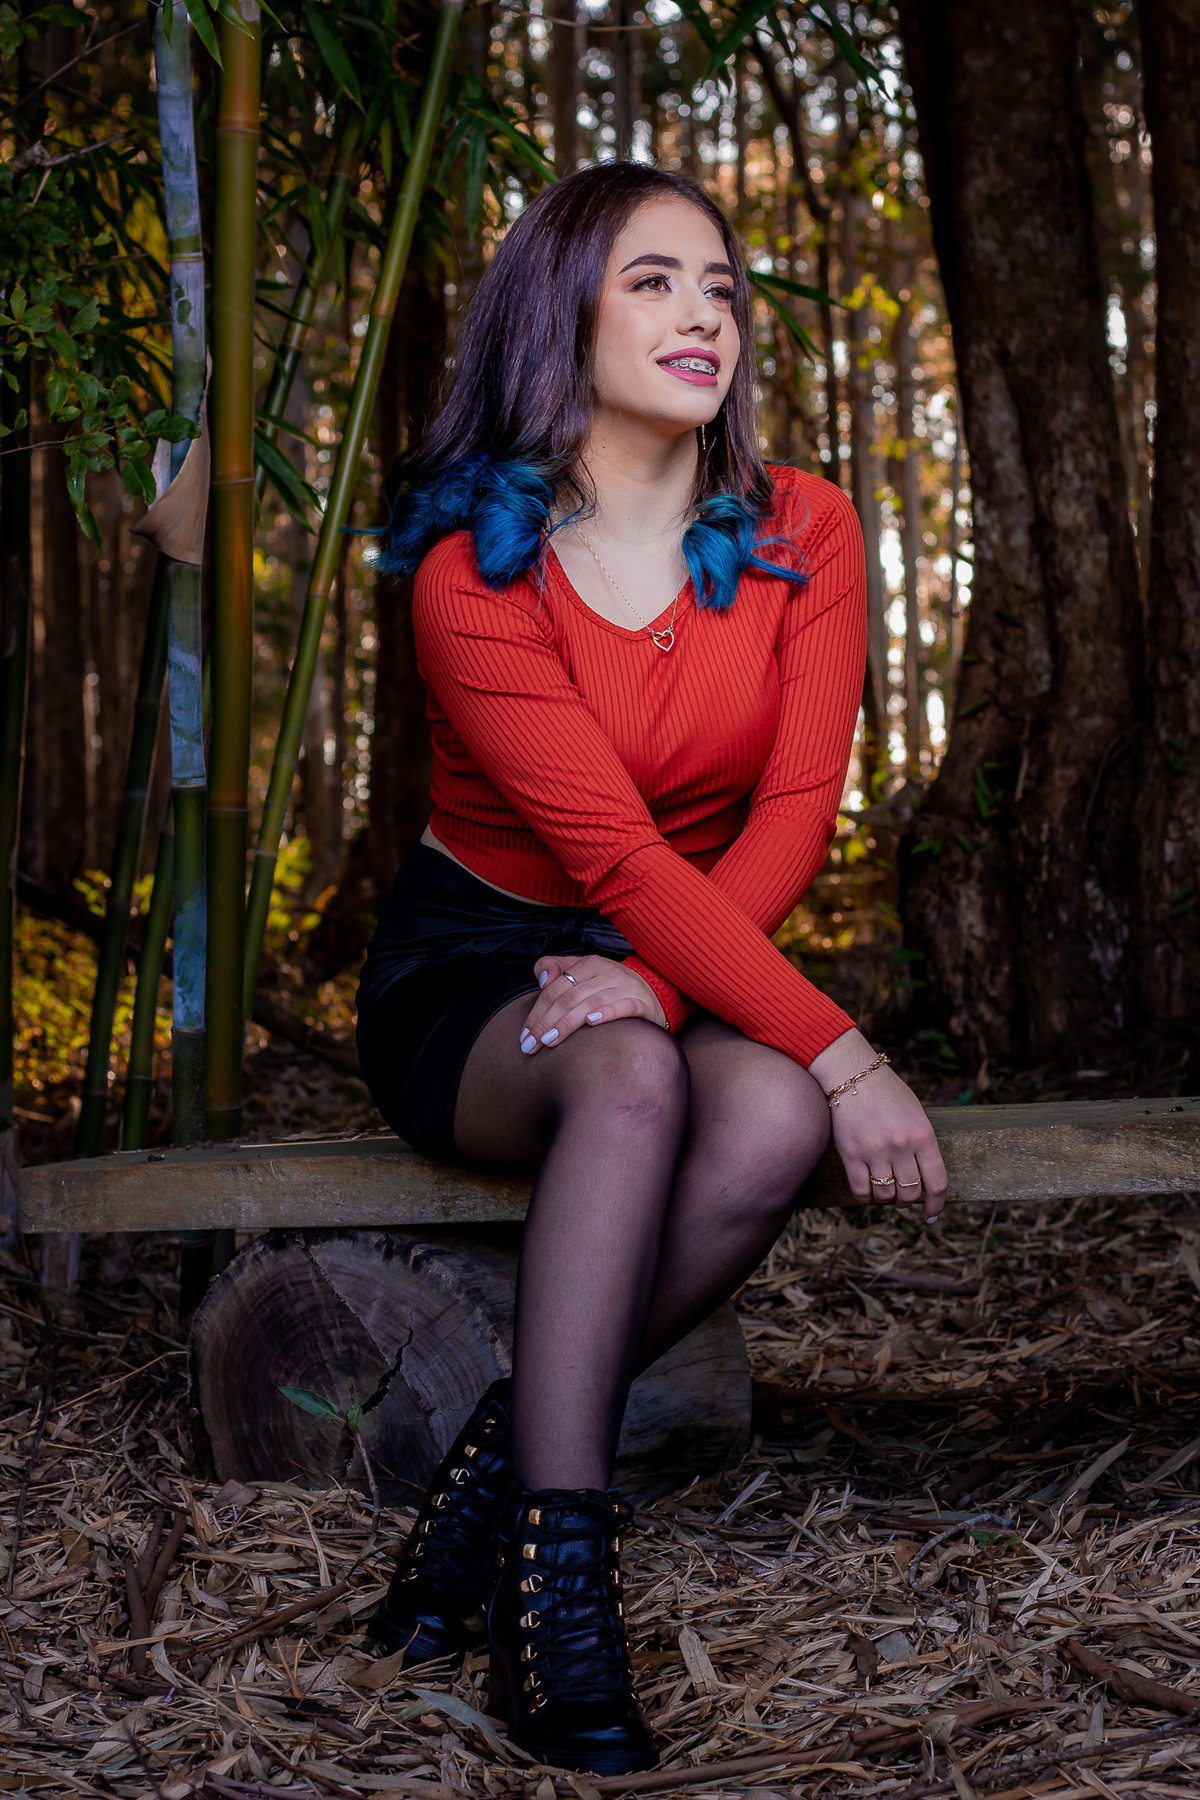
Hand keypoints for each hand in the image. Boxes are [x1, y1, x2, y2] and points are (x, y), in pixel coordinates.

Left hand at [518, 953, 667, 1054]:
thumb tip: (542, 980)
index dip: (537, 1012)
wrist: (653, 996)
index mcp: (590, 964)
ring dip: (568, 1023)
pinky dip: (606, 1013)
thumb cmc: (609, 990)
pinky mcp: (641, 1002)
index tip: (525, 1036)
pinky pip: (622, 1006)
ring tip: (551, 1041)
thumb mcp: (584, 975)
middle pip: (569, 997)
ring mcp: (626, 986)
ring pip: (590, 1003)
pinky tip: (591, 1023)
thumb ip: (557, 970)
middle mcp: (608, 972)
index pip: (555, 988)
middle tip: (532, 1045)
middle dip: (547, 1023)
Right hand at [808, 1029, 947, 1224]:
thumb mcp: (917, 1115)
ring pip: (886, 1195)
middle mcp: (901, 1146)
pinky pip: (861, 1191)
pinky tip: (867, 1191)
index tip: (931, 1215)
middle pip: (910, 1193)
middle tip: (903, 1197)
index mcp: (923, 1136)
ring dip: (887, 1199)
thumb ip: (923, 1145)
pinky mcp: (851, 1154)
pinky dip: (866, 1197)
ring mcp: (875, 1151)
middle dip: (908, 1201)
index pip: (937, 1183)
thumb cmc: (888, 1093)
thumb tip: (925, 1178)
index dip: (936, 1205)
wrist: (854, 1074)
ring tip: (884, 1190)